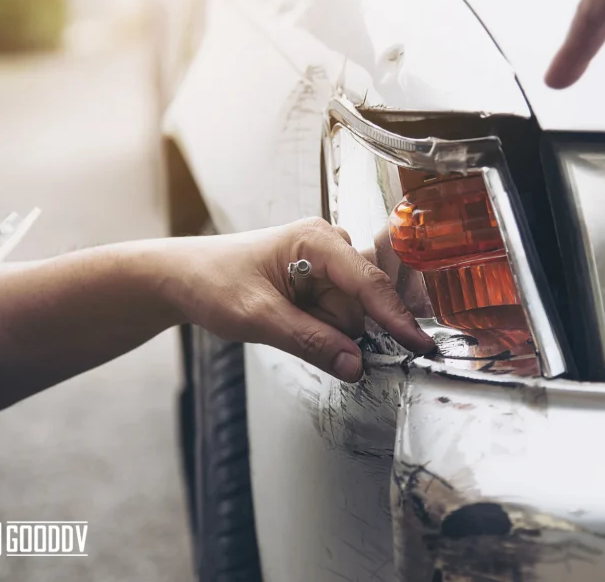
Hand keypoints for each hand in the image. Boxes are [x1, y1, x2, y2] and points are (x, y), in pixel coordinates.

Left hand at [163, 218, 434, 382]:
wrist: (184, 278)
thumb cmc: (212, 281)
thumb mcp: (256, 317)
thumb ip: (309, 341)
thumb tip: (355, 365)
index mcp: (316, 240)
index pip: (369, 282)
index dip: (396, 317)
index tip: (420, 345)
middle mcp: (329, 245)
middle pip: (362, 303)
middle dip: (342, 329)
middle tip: (296, 330)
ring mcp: (328, 264)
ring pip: (352, 315)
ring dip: (328, 331)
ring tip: (282, 321)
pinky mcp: (322, 282)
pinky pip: (340, 317)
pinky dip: (323, 330)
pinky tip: (292, 322)